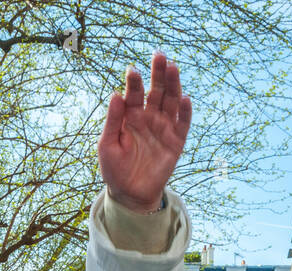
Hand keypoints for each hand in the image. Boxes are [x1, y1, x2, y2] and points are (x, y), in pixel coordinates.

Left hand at [98, 52, 191, 212]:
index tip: (133, 70)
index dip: (134, 81)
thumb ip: (112, 120)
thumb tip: (115, 94)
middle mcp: (148, 118)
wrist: (129, 194)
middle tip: (159, 55)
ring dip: (172, 85)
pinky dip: (185, 112)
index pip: (134, 94)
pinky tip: (185, 99)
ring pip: (171, 101)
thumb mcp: (107, 145)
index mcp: (130, 116)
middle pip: (156, 90)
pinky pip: (183, 123)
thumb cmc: (114, 169)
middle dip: (157, 73)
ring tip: (172, 67)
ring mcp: (164, 128)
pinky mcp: (176, 142)